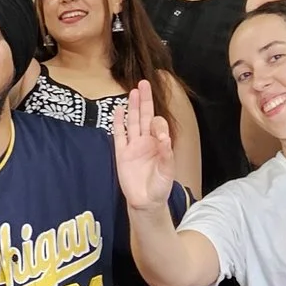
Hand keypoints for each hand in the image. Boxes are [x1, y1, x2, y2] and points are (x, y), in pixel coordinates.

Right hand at [113, 82, 180, 213]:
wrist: (145, 202)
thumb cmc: (159, 187)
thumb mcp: (167, 171)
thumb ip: (166, 154)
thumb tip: (164, 138)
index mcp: (158, 144)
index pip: (157, 125)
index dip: (158, 124)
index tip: (159, 135)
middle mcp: (145, 141)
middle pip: (144, 116)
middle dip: (145, 100)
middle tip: (143, 83)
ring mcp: (132, 146)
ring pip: (132, 121)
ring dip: (132, 107)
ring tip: (132, 92)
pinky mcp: (121, 153)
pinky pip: (119, 135)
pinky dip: (117, 123)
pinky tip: (117, 110)